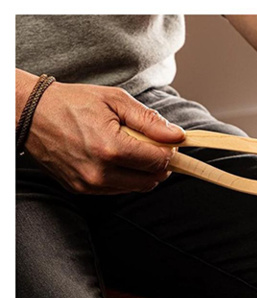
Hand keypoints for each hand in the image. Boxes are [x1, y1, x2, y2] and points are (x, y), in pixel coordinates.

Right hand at [21, 76, 184, 193]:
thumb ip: (149, 121)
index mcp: (111, 148)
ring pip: (136, 188)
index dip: (169, 151)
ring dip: (143, 173)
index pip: (158, 162)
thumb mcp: (115, 101)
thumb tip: (178, 136)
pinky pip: (117, 190)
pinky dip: (125, 177)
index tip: (168, 142)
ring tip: (132, 151)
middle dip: (159, 164)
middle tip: (154, 147)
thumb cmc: (73, 103)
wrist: (30, 113)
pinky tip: (116, 160)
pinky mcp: (81, 190)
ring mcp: (90, 184)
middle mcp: (100, 172)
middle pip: (151, 180)